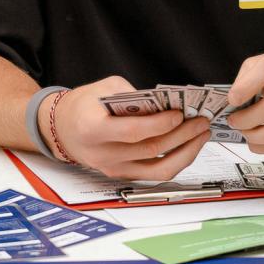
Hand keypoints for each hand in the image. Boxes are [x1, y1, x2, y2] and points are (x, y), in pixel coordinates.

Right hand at [44, 76, 213, 181]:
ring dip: (186, 152)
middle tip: (201, 121)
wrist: (62, 128)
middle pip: (151, 149)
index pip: (133, 132)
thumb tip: (166, 104)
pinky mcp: (123, 175)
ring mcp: (114, 169)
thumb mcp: (105, 88)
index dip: (160, 124)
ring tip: (201, 135)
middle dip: (182, 135)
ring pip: (158, 169)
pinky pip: (155, 174)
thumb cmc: (83, 105)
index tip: (180, 114)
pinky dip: (176, 161)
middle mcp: (103, 154)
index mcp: (93, 129)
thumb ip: (134, 95)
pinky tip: (188, 146)